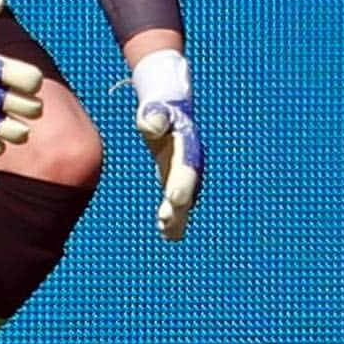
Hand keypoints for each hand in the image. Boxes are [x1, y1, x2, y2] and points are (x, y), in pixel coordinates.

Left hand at [132, 49, 203, 240]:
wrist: (169, 112)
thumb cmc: (159, 111)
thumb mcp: (155, 110)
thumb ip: (153, 117)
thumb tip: (152, 125)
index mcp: (187, 146)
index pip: (186, 168)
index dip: (182, 184)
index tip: (175, 198)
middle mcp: (191, 164)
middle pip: (187, 189)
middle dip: (179, 207)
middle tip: (166, 220)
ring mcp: (185, 175)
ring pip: (185, 201)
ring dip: (177, 217)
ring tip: (167, 232)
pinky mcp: (177, 182)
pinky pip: (177, 204)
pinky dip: (174, 218)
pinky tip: (167, 233)